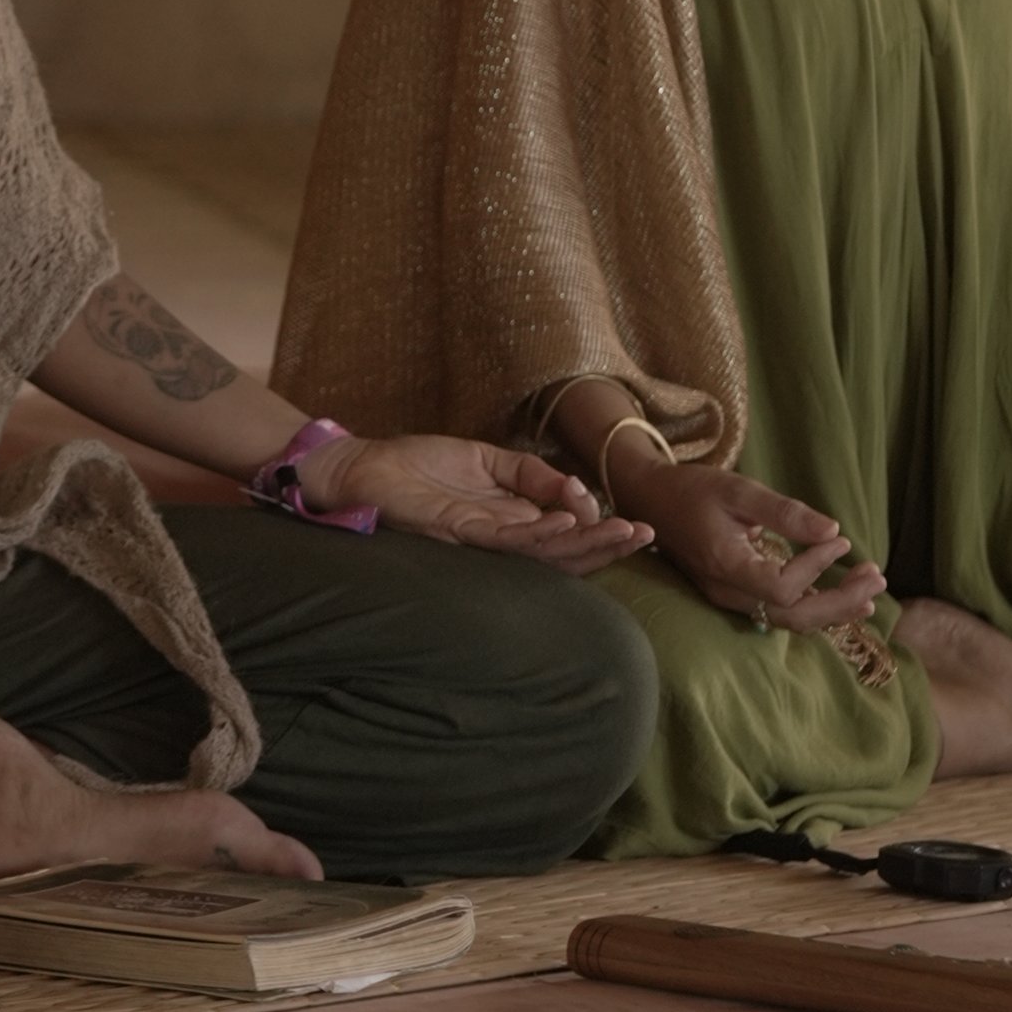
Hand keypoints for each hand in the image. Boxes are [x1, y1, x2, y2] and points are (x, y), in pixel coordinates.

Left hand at [301, 436, 655, 574]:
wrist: (364, 467)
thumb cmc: (419, 465)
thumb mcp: (487, 459)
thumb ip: (531, 473)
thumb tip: (576, 489)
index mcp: (512, 521)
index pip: (567, 536)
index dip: (602, 533)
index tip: (641, 524)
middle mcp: (502, 537)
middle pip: (564, 552)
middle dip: (607, 545)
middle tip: (646, 536)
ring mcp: (481, 538)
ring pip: (543, 551)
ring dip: (585, 543)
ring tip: (621, 531)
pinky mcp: (457, 532)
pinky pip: (506, 538)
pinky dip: (540, 531)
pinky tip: (568, 521)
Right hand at [624, 459, 886, 631]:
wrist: (649, 499)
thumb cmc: (692, 488)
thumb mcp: (737, 490)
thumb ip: (784, 512)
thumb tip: (833, 530)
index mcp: (725, 565)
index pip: (782, 587)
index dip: (816, 568)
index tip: (837, 539)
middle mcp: (727, 592)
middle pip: (792, 616)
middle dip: (839, 602)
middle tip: (876, 579)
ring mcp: (728, 598)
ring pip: (787, 620)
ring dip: (832, 609)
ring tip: (870, 593)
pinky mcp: (734, 594)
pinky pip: (778, 611)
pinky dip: (813, 606)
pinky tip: (839, 596)